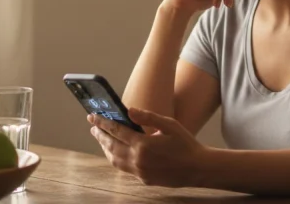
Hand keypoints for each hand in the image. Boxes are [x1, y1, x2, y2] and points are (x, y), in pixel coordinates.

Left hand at [88, 107, 207, 187]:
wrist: (198, 168)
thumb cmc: (185, 143)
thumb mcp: (169, 125)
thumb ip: (148, 117)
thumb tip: (128, 110)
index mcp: (143, 144)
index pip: (116, 130)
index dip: (102, 122)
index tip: (92, 116)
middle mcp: (138, 159)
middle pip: (111, 146)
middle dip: (100, 135)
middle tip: (93, 127)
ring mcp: (140, 171)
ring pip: (114, 160)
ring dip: (105, 148)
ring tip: (102, 139)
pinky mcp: (144, 179)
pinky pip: (124, 168)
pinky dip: (116, 159)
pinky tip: (117, 152)